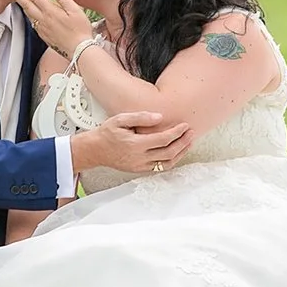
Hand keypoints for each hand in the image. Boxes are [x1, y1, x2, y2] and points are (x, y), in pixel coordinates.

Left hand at [6, 0, 93, 57]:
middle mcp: (43, 20)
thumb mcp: (75, 10)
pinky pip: (32, 22)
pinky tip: (28, 14)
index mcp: (50, 11)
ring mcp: (42, 28)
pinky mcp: (43, 35)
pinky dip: (27, 15)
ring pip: (28, 14)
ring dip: (20, 4)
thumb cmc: (80, 31)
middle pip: (26, 4)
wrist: (79, 50)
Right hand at [70, 111, 194, 173]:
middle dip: (183, 143)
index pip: (163, 139)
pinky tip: (176, 152)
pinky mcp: (139, 170)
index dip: (177, 132)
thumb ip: (140, 117)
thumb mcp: (120, 119)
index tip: (185, 125)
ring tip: (188, 142)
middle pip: (169, 153)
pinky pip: (160, 167)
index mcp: (135, 144)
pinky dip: (171, 160)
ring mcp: (140, 166)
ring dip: (180, 153)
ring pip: (167, 163)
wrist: (94, 150)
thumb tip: (159, 117)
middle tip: (191, 133)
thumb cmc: (106, 133)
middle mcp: (139, 158)